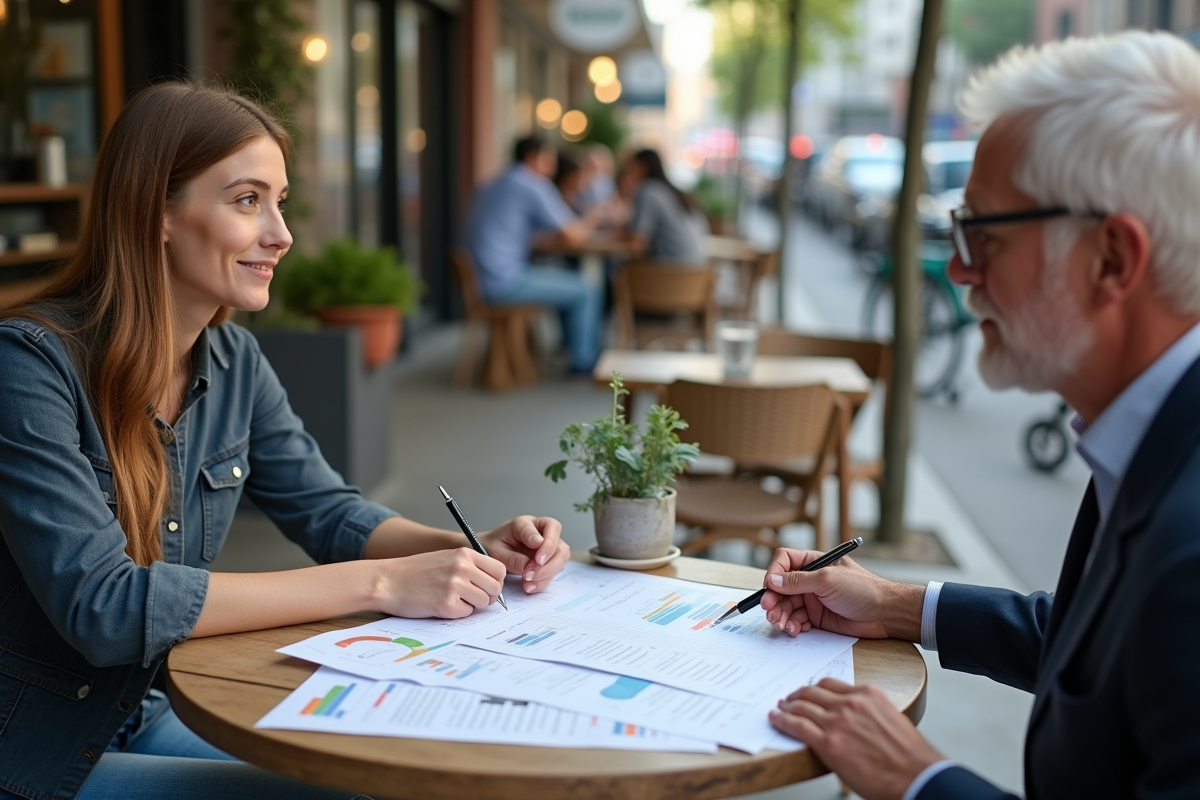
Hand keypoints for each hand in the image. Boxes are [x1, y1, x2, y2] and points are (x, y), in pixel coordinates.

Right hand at [378, 548, 506, 618]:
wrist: (387, 581)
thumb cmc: (414, 572)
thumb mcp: (445, 558)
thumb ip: (469, 566)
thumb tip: (493, 583)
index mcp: (464, 554)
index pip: (499, 569)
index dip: (495, 581)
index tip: (486, 587)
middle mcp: (462, 567)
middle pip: (495, 588)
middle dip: (487, 596)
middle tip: (471, 598)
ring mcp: (455, 585)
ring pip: (483, 602)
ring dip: (471, 605)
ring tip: (452, 599)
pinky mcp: (446, 604)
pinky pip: (466, 613)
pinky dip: (457, 613)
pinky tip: (441, 605)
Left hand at [479, 515, 570, 593]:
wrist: (489, 554)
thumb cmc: (493, 547)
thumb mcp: (497, 551)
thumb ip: (513, 557)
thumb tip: (530, 566)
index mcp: (527, 523)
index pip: (548, 525)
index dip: (547, 543)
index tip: (537, 559)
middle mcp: (542, 532)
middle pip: (559, 544)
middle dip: (548, 562)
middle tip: (530, 574)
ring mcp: (547, 547)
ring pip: (561, 558)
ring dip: (547, 573)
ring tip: (527, 583)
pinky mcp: (548, 561)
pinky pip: (553, 571)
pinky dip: (543, 581)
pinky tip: (529, 587)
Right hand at [760, 548, 922, 639]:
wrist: (885, 614)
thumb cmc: (863, 590)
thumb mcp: (827, 580)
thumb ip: (798, 581)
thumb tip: (772, 580)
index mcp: (814, 563)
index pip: (784, 561)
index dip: (774, 573)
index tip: (769, 587)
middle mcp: (811, 580)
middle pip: (781, 587)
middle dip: (774, 600)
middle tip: (770, 612)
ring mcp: (814, 599)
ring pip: (787, 606)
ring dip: (781, 615)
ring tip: (782, 625)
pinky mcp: (818, 617)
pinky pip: (797, 620)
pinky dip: (793, 625)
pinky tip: (796, 630)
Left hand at [769, 679, 941, 799]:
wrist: (916, 776)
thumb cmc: (908, 755)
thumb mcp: (891, 718)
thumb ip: (869, 712)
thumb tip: (855, 718)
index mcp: (868, 694)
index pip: (831, 683)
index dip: (815, 687)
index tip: (809, 691)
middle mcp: (850, 703)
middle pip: (813, 691)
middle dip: (798, 694)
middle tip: (789, 698)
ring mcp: (838, 722)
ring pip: (802, 705)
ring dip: (787, 705)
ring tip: (780, 708)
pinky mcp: (828, 743)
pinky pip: (797, 726)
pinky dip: (782, 720)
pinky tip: (776, 719)